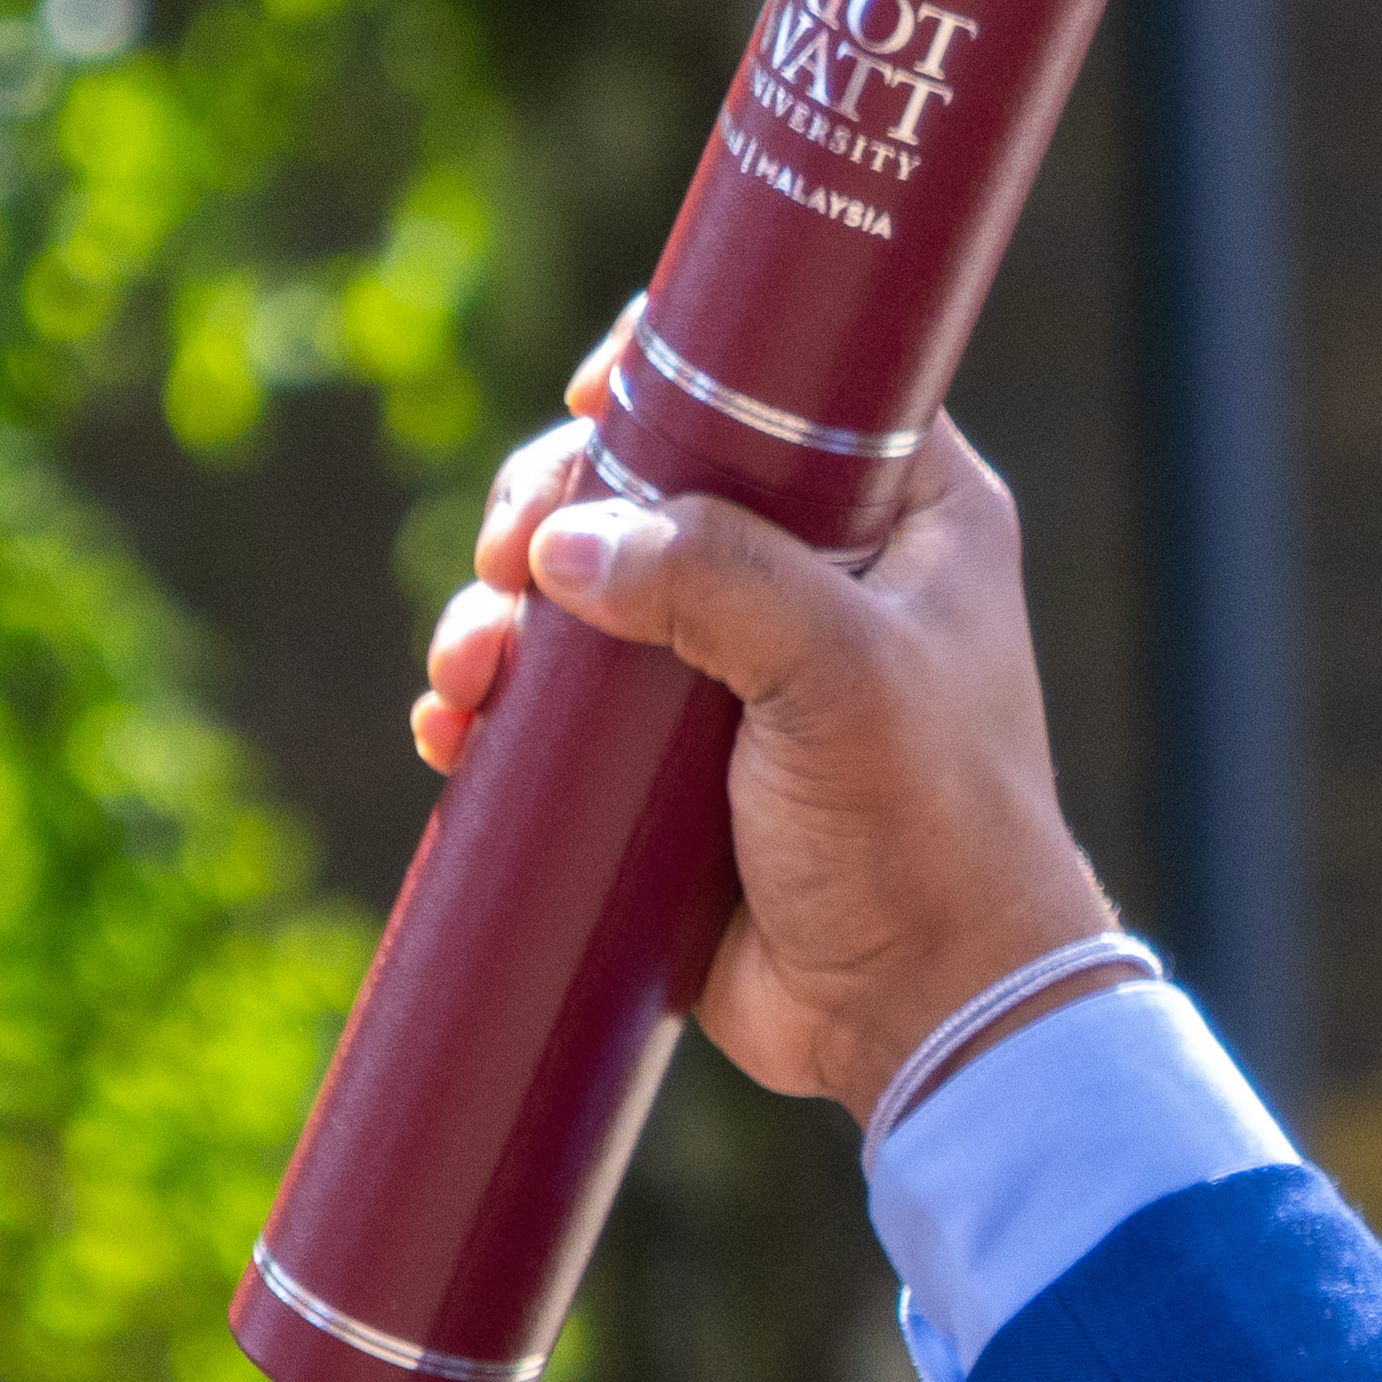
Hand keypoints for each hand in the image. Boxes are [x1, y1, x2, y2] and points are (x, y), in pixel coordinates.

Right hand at [411, 308, 1122, 1115]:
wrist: (921, 1012)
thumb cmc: (925, 831)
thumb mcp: (841, 676)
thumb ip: (716, 580)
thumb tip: (565, 546)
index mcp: (906, 515)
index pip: (790, 381)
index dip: (680, 369)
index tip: (590, 403)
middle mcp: (824, 572)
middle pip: (649, 474)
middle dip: (552, 503)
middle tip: (509, 559)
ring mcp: (738, 666)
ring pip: (586, 582)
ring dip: (501, 610)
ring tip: (475, 668)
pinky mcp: (671, 759)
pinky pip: (559, 698)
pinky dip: (497, 700)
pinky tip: (456, 728)